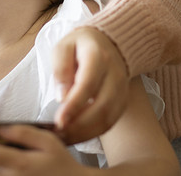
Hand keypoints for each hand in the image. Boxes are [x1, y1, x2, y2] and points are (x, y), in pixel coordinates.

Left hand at [51, 27, 128, 143]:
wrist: (107, 43)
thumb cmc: (80, 46)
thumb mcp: (63, 47)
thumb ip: (61, 69)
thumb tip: (62, 96)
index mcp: (98, 56)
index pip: (88, 84)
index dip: (74, 105)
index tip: (59, 121)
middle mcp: (115, 74)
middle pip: (101, 106)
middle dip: (79, 126)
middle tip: (58, 134)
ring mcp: (122, 89)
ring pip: (107, 118)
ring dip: (85, 133)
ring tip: (64, 138)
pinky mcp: (122, 101)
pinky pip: (110, 122)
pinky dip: (92, 133)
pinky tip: (75, 135)